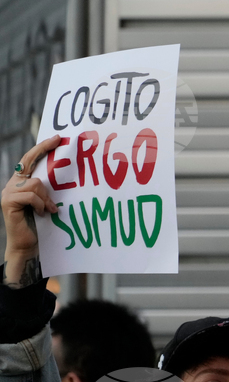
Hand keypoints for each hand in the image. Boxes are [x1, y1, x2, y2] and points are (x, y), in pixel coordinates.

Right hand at [2, 135, 60, 286]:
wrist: (28, 244)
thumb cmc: (42, 222)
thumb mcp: (47, 200)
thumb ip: (48, 187)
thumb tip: (67, 172)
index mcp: (21, 182)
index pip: (30, 159)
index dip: (42, 147)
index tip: (58, 137)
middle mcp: (12, 184)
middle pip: (30, 164)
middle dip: (44, 151)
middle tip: (60, 140)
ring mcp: (8, 192)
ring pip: (35, 183)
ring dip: (46, 197)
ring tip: (48, 210)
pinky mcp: (8, 202)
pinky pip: (31, 196)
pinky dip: (40, 205)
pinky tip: (41, 214)